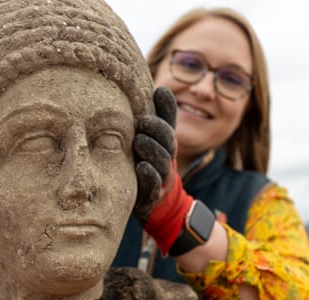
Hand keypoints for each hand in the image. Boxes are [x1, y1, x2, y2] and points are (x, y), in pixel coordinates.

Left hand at [132, 87, 176, 224]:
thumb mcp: (150, 139)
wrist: (155, 203)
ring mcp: (161, 176)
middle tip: (143, 122)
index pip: (169, 121)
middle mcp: (166, 156)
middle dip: (157, 129)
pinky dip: (148, 175)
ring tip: (139, 141)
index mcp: (164, 141)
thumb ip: (154, 116)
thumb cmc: (147, 164)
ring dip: (151, 149)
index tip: (159, 92)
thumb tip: (157, 87)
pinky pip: (153, 184)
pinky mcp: (152, 194)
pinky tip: (141, 167)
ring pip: (161, 161)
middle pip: (168, 140)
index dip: (167, 107)